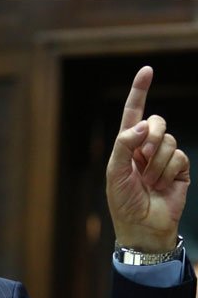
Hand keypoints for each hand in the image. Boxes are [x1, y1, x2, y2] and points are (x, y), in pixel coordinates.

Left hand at [106, 66, 189, 252]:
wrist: (143, 227)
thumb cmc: (123, 201)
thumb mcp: (115, 172)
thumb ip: (124, 145)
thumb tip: (142, 124)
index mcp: (127, 146)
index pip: (133, 114)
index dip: (139, 92)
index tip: (147, 70)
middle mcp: (146, 148)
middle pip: (157, 122)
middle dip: (151, 137)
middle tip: (142, 159)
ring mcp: (164, 158)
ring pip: (169, 140)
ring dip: (157, 162)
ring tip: (149, 181)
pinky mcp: (181, 168)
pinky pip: (179, 156)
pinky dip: (169, 170)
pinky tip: (162, 185)